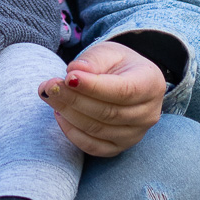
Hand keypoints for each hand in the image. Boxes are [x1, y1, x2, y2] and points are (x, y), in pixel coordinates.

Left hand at [37, 41, 165, 156]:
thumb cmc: (116, 64)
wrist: (125, 81)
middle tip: (49, 86)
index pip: (124, 91)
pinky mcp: (119, 147)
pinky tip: (59, 114)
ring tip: (49, 95)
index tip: (67, 76)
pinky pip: (93, 146)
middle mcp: (148, 114)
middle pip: (108, 113)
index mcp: (151, 84)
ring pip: (97, 130)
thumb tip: (75, 72)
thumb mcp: (107, 52)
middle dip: (73, 99)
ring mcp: (135, 135)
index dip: (94, 86)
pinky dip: (72, 132)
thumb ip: (92, 60)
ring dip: (68, 113)